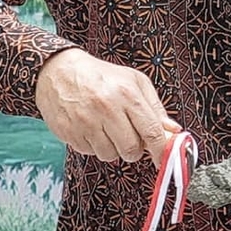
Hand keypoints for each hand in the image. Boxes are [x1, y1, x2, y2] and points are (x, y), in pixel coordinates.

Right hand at [33, 49, 180, 165]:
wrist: (58, 71)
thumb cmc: (100, 76)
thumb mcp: (133, 81)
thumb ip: (155, 108)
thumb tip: (172, 131)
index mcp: (127, 94)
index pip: (151, 132)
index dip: (160, 151)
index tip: (162, 159)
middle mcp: (107, 108)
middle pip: (131, 150)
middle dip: (133, 149)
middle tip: (128, 136)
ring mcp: (86, 122)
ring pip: (110, 155)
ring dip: (112, 148)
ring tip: (106, 129)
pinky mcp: (69, 132)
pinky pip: (90, 153)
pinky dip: (93, 145)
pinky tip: (90, 128)